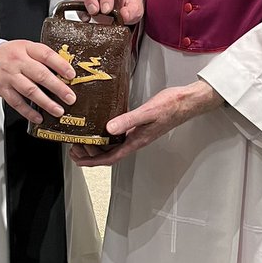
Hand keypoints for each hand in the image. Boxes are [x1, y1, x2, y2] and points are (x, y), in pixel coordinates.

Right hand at [0, 40, 76, 124]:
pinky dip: (28, 112)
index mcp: (27, 49)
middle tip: (70, 97)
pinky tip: (39, 117)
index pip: (46, 55)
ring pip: (29, 90)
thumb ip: (44, 58)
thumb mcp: (28, 48)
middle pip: (40, 75)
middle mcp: (18, 62)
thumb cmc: (12, 55)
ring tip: (58, 110)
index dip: (60, 65)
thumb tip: (66, 72)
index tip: (71, 75)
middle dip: (58, 88)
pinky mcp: (4, 90)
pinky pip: (17, 103)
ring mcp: (10, 77)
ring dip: (46, 102)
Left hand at [70, 80, 221, 166]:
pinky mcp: (139, 126)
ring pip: (112, 146)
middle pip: (108, 154)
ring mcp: (137, 134)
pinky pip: (119, 135)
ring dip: (96, 145)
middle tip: (74, 146)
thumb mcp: (147, 112)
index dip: (92, 161)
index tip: (78, 160)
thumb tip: (108, 129)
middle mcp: (135, 140)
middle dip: (90, 154)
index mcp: (136, 141)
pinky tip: (100, 127)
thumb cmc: (171, 106)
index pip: (110, 158)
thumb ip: (127, 121)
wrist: (187, 101)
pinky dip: (106, 135)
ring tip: (82, 139)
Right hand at [71, 0, 142, 25]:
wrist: (122, 7)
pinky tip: (85, 17)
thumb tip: (124, 15)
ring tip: (89, 15)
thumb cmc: (128, 4)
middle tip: (94, 11)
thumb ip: (132, 11)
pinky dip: (77, 8)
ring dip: (82, 1)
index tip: (107, 10)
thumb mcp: (136, 8)